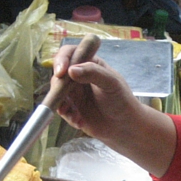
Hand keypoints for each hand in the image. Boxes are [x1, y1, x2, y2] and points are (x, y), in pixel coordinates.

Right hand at [51, 42, 177, 177]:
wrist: (124, 126)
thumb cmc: (121, 100)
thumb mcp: (111, 83)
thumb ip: (93, 73)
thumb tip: (71, 70)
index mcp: (89, 63)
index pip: (69, 53)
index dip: (62, 59)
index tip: (62, 71)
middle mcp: (78, 76)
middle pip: (59, 73)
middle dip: (58, 85)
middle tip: (62, 96)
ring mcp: (73, 93)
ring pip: (56, 92)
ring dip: (61, 102)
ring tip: (74, 114)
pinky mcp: (71, 108)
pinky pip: (61, 109)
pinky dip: (67, 115)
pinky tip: (79, 122)